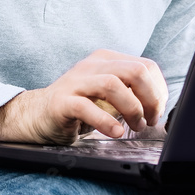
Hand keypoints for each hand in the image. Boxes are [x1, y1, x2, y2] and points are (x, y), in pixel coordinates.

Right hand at [0, 49, 167, 144]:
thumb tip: (158, 108)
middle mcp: (92, 66)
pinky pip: (87, 107)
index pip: (145, 66)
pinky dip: (106, 122)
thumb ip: (129, 94)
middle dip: (150, 98)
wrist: (36, 115)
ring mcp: (76, 82)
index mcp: (106, 60)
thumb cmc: (77, 108)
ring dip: (132, 109)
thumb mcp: (107, 96)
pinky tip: (116, 133)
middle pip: (134, 71)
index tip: (157, 111)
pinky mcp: (62, 101)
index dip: (158, 90)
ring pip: (113, 84)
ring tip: (136, 126)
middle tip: (150, 119)